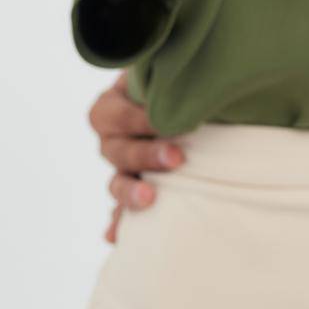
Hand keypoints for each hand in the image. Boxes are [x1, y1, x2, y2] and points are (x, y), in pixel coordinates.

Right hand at [89, 73, 183, 243]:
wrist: (194, 99)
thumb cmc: (183, 79)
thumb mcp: (171, 71)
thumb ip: (175, 77)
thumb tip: (195, 77)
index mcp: (115, 105)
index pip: (113, 114)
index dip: (137, 119)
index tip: (167, 118)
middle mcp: (114, 138)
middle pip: (116, 151)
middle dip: (145, 155)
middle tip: (177, 158)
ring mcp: (123, 167)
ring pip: (117, 182)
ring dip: (131, 192)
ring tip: (151, 198)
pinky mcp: (136, 189)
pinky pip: (122, 212)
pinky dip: (120, 224)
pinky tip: (116, 237)